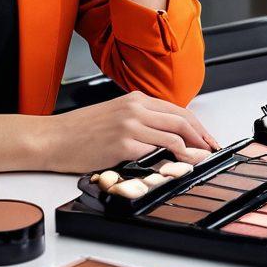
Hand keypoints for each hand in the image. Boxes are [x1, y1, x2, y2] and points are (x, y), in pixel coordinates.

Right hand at [40, 90, 219, 172]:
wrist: (54, 137)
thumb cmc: (80, 131)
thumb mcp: (114, 115)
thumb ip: (140, 120)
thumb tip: (166, 135)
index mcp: (134, 99)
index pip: (178, 110)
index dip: (198, 126)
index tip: (208, 140)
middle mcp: (135, 108)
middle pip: (182, 121)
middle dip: (203, 139)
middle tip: (213, 153)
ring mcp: (130, 124)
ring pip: (175, 135)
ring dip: (194, 151)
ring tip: (203, 163)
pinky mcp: (123, 143)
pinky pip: (158, 151)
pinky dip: (174, 160)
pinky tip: (180, 167)